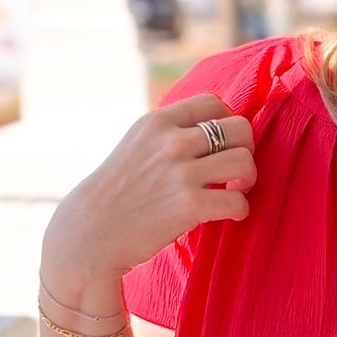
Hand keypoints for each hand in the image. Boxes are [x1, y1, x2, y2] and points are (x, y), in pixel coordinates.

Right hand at [41, 93, 256, 302]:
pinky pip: (238, 201)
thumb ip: (168, 134)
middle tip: (234, 171)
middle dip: (244, 149)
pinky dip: (240, 210)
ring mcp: (180, 172)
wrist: (88, 235)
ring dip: (248, 179)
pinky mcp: (189, 205)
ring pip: (245, 161)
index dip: (226, 123)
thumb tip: (211, 129)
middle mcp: (170, 141)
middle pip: (239, 128)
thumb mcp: (135, 146)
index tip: (222, 145)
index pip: (212, 102)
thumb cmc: (115, 194)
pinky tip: (228, 215)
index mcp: (157, 122)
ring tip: (234, 191)